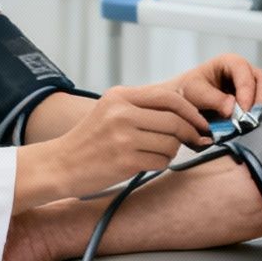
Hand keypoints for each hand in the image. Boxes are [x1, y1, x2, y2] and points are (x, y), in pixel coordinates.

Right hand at [20, 85, 211, 202]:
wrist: (60, 164)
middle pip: (175, 120)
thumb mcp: (111, 111)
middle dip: (191, 132)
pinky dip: (161, 163)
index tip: (200, 122)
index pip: (169, 97)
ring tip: (158, 152)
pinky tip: (146, 162)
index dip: (191, 111)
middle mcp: (122, 113)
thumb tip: (185, 112)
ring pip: (171, 142)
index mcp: (120, 96)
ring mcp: (123, 137)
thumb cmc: (89, 140)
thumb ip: (142, 107)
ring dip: (173, 150)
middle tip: (197, 140)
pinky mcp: (125, 161)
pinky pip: (161, 160)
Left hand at [162, 54, 261, 120]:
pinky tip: (251, 125)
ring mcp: (252, 86)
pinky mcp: (254, 101)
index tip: (243, 111)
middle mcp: (244, 72)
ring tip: (251, 124)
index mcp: (229, 62)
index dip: (246, 90)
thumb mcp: (195, 93)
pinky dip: (260, 116)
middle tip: (251, 120)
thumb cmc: (188, 92)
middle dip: (259, 101)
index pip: (244, 71)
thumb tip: (232, 109)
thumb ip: (213, 99)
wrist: (184, 104)